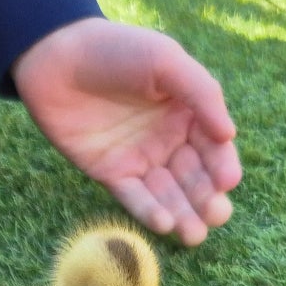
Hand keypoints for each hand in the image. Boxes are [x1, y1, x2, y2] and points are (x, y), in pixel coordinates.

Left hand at [13, 18, 241, 245]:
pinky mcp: (111, 172)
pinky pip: (134, 196)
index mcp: (187, 112)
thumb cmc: (116, 51)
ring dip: (184, 214)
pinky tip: (164, 224)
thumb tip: (229, 135)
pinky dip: (149, 211)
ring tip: (194, 235)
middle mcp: (168, 138)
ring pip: (168, 193)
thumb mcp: (166, 61)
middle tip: (216, 216)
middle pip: (194, 175)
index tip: (227, 181)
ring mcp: (139, 158)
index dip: (222, 164)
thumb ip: (202, 94)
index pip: (213, 145)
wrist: (57, 57)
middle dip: (207, 198)